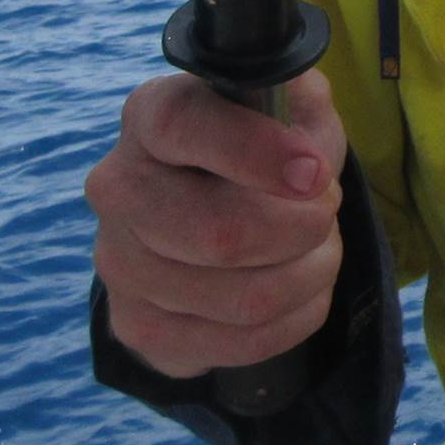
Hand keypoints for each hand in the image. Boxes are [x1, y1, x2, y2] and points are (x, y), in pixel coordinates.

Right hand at [85, 71, 344, 378]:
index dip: (256, 153)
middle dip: (303, 228)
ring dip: (312, 274)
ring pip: (247, 299)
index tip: (316, 174)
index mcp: (150, 116)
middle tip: (325, 211)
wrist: (214, 211)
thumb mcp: (290, 104)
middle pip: (221, 235)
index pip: (183, 128)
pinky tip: (296, 286)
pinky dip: (298, 315)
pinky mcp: (136, 326)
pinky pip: (247, 342)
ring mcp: (119, 264)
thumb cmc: (262, 148)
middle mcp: (119, 189)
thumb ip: (301, 102)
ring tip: (317, 246)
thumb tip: (307, 155)